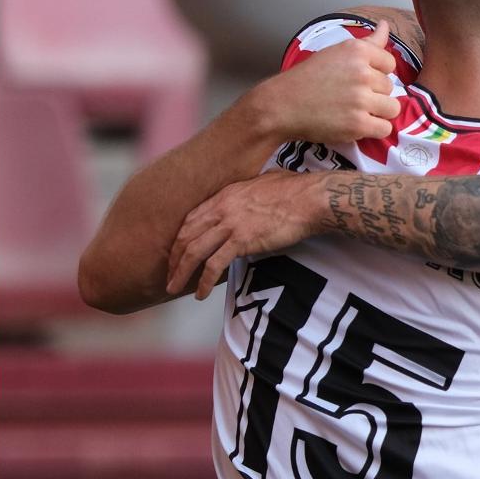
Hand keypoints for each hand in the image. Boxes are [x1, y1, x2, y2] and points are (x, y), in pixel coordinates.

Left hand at [166, 172, 329, 299]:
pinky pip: (214, 265)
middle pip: (186, 235)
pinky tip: (200, 294)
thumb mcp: (264, 184)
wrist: (310, 199)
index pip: (192, 218)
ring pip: (194, 251)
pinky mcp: (241, 241)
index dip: (181, 237)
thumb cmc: (296, 190)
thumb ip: (251, 194)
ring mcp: (230, 225)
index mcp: (225, 195)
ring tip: (174, 288)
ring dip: (181, 273)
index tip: (177, 253)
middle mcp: (222, 208)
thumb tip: (255, 199)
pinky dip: (203, 281)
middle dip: (173, 258)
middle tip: (169, 275)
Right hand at [246, 20, 401, 144]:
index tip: (358, 79)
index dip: (377, 73)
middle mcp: (361, 72)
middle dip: (374, 93)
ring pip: (392, 108)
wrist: (282, 105)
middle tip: (350, 96)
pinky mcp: (358, 124)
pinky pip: (385, 128)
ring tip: (357, 111)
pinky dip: (373, 129)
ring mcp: (361, 99)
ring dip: (378, 113)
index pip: (389, 63)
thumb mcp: (337, 53)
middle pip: (390, 87)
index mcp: (356, 51)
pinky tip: (356, 124)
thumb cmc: (308, 78)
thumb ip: (367, 42)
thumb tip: (385, 24)